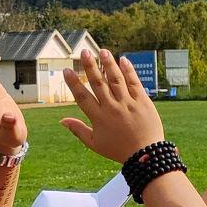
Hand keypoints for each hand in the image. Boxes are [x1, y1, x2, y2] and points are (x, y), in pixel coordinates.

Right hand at [61, 48, 164, 162]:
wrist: (146, 155)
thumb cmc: (118, 150)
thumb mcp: (95, 143)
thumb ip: (78, 130)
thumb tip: (61, 120)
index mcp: (98, 118)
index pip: (82, 97)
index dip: (73, 83)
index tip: (67, 70)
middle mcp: (112, 108)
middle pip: (98, 84)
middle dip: (90, 66)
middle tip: (84, 52)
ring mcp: (128, 104)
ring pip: (116, 80)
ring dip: (108, 64)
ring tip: (103, 51)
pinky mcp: (143, 101)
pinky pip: (134, 83)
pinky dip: (129, 71)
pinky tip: (123, 60)